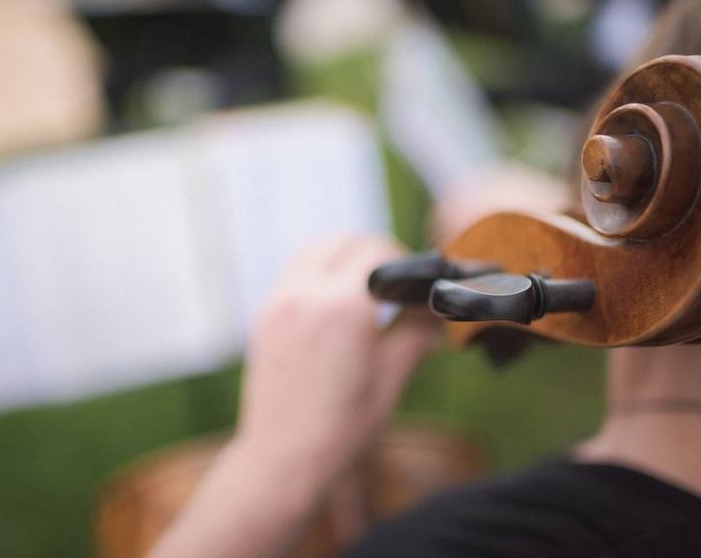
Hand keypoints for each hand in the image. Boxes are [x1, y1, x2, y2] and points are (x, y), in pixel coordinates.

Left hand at [234, 235, 442, 490]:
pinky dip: (316, 274)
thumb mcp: (390, 379)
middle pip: (341, 240)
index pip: (375, 249)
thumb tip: (436, 313)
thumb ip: (416, 334)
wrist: (282, 460)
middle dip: (371, 252)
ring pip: (313, 251)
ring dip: (340, 257)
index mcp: (342, 306)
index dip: (402, 259)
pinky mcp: (264, 317)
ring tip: (363, 292)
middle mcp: (305, 294)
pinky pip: (293, 274)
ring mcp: (278, 303)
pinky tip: (334, 308)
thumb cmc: (341, 429)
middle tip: (392, 284)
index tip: (414, 284)